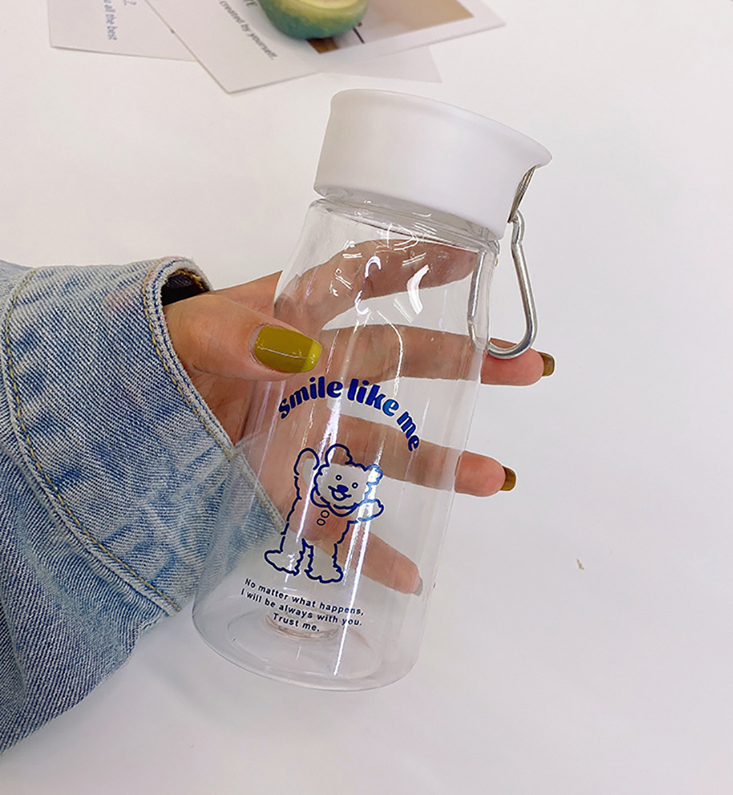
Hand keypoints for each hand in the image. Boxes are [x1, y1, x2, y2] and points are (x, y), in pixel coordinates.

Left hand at [165, 250, 552, 591]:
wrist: (108, 420)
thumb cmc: (152, 360)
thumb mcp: (185, 338)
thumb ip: (235, 338)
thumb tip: (300, 355)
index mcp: (293, 322)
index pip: (361, 281)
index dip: (414, 265)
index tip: (471, 259)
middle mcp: (313, 375)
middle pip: (400, 365)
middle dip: (463, 365)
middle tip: (524, 368)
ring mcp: (304, 434)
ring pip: (384, 449)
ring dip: (440, 465)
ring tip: (496, 479)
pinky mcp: (285, 486)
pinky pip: (334, 520)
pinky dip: (369, 549)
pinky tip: (410, 573)